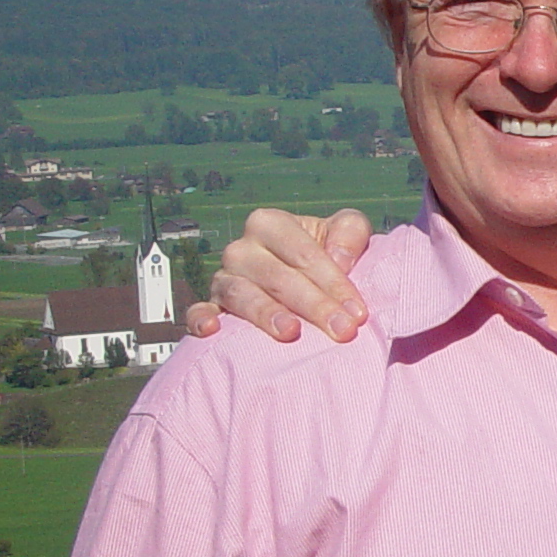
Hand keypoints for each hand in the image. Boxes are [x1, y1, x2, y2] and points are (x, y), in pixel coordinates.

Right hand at [183, 208, 373, 343]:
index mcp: (270, 224)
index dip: (334, 283)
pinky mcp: (212, 304)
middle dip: (314, 306)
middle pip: (277, 277)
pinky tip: (212, 331)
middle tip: (342, 330)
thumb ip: (350, 233)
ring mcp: (224, 277)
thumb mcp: (344, 229)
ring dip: (266, 315)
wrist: (304, 274)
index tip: (357, 312)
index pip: (304, 254)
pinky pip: (198, 310)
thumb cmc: (327, 250)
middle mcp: (242, 248)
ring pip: (240, 295)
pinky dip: (201, 319)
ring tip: (291, 332)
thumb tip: (340, 260)